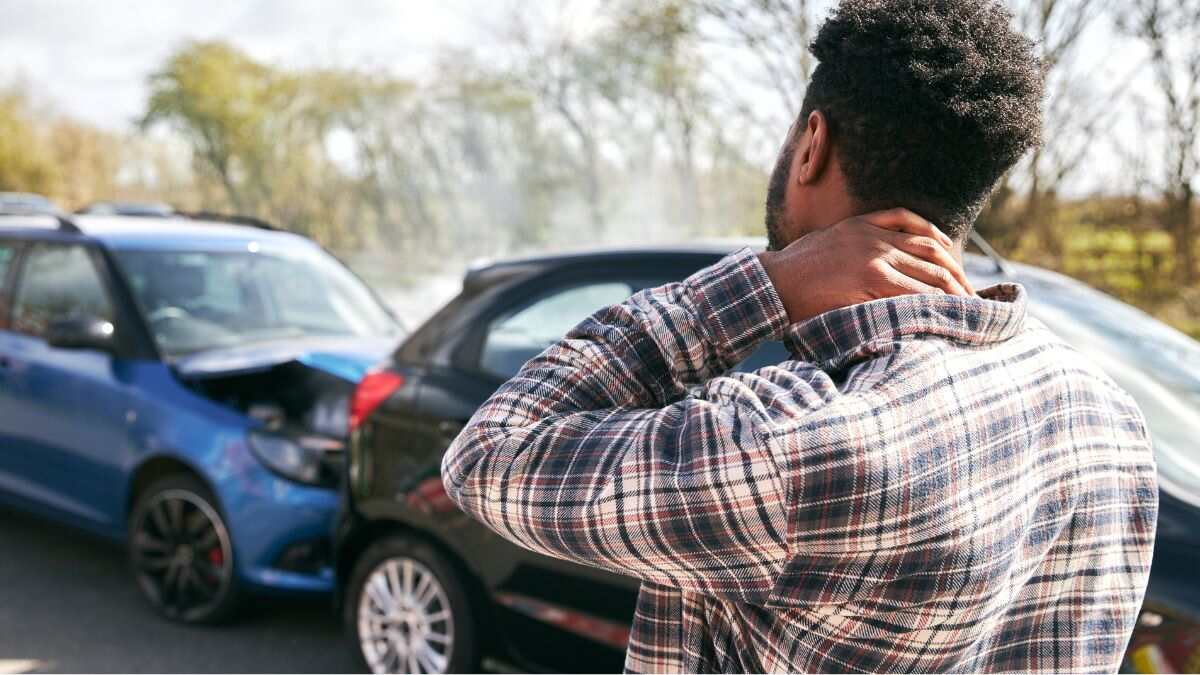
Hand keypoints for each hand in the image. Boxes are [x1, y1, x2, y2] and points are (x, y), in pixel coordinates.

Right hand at [759, 208, 974, 323]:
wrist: (773, 283)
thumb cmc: (794, 271)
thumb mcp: (826, 243)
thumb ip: (854, 244)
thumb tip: (874, 263)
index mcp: (864, 223)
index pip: (918, 227)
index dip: (943, 247)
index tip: (954, 266)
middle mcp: (874, 236)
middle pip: (931, 250)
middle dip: (956, 274)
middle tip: (970, 294)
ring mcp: (874, 256)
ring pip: (928, 272)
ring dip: (952, 291)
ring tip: (966, 308)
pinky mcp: (871, 279)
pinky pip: (913, 290)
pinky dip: (932, 302)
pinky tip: (943, 312)